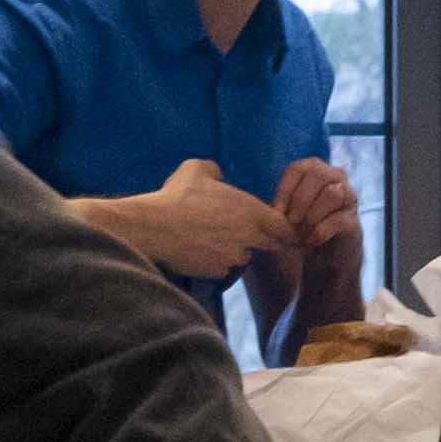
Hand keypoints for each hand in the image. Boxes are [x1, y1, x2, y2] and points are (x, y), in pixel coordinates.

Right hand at [86, 157, 289, 285]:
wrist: (154, 228)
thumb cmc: (178, 195)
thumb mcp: (196, 169)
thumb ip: (214, 171)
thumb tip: (217, 176)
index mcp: (249, 211)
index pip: (283, 226)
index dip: (286, 228)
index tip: (285, 230)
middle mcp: (248, 237)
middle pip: (269, 244)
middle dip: (263, 239)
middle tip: (249, 233)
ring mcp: (233, 257)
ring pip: (243, 256)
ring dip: (236, 250)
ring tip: (215, 239)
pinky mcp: (217, 272)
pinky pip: (223, 267)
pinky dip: (217, 261)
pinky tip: (200, 250)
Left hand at [274, 157, 361, 258]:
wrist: (323, 252)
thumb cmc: (301, 225)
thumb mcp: (286, 212)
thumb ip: (280, 206)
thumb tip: (274, 211)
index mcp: (315, 169)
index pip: (297, 169)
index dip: (284, 190)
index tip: (276, 212)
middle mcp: (336, 177)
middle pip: (319, 175)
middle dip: (301, 199)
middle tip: (291, 220)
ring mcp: (349, 197)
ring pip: (333, 194)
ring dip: (312, 215)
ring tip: (301, 232)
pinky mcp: (354, 220)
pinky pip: (338, 220)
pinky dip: (320, 232)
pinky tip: (310, 241)